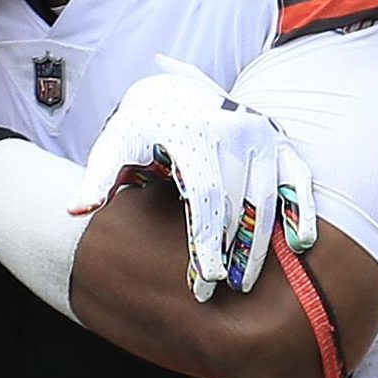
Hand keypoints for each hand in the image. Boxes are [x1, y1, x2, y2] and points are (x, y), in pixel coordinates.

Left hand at [83, 59, 316, 301]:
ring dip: (261, 242)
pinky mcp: (278, 139)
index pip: (205, 197)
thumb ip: (98, 178)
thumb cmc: (140, 126)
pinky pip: (297, 177)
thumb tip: (75, 209)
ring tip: (247, 282)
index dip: (206, 241)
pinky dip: (302, 209)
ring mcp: (260, 134)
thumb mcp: (113, 145)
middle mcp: (233, 129)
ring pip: (267, 197)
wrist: (172, 87)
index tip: (205, 281)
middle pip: (237, 203)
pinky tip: (300, 245)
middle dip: (232, 251)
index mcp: (193, 133)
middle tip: (222, 290)